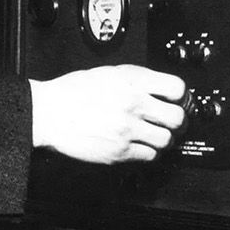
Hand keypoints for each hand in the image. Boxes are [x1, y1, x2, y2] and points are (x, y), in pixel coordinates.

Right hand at [29, 65, 187, 163]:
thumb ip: (137, 80)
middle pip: (177, 117)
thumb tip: (159, 88)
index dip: (181, 96)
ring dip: (164, 139)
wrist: (48, 112)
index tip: (178, 100)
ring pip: (166, 140)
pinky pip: (149, 156)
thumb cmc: (73, 91)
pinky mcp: (119, 151)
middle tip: (172, 122)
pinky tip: (141, 146)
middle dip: (178, 121)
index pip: (177, 88)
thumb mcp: (109, 73)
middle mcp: (133, 103)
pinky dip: (149, 152)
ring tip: (157, 135)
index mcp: (132, 80)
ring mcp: (127, 129)